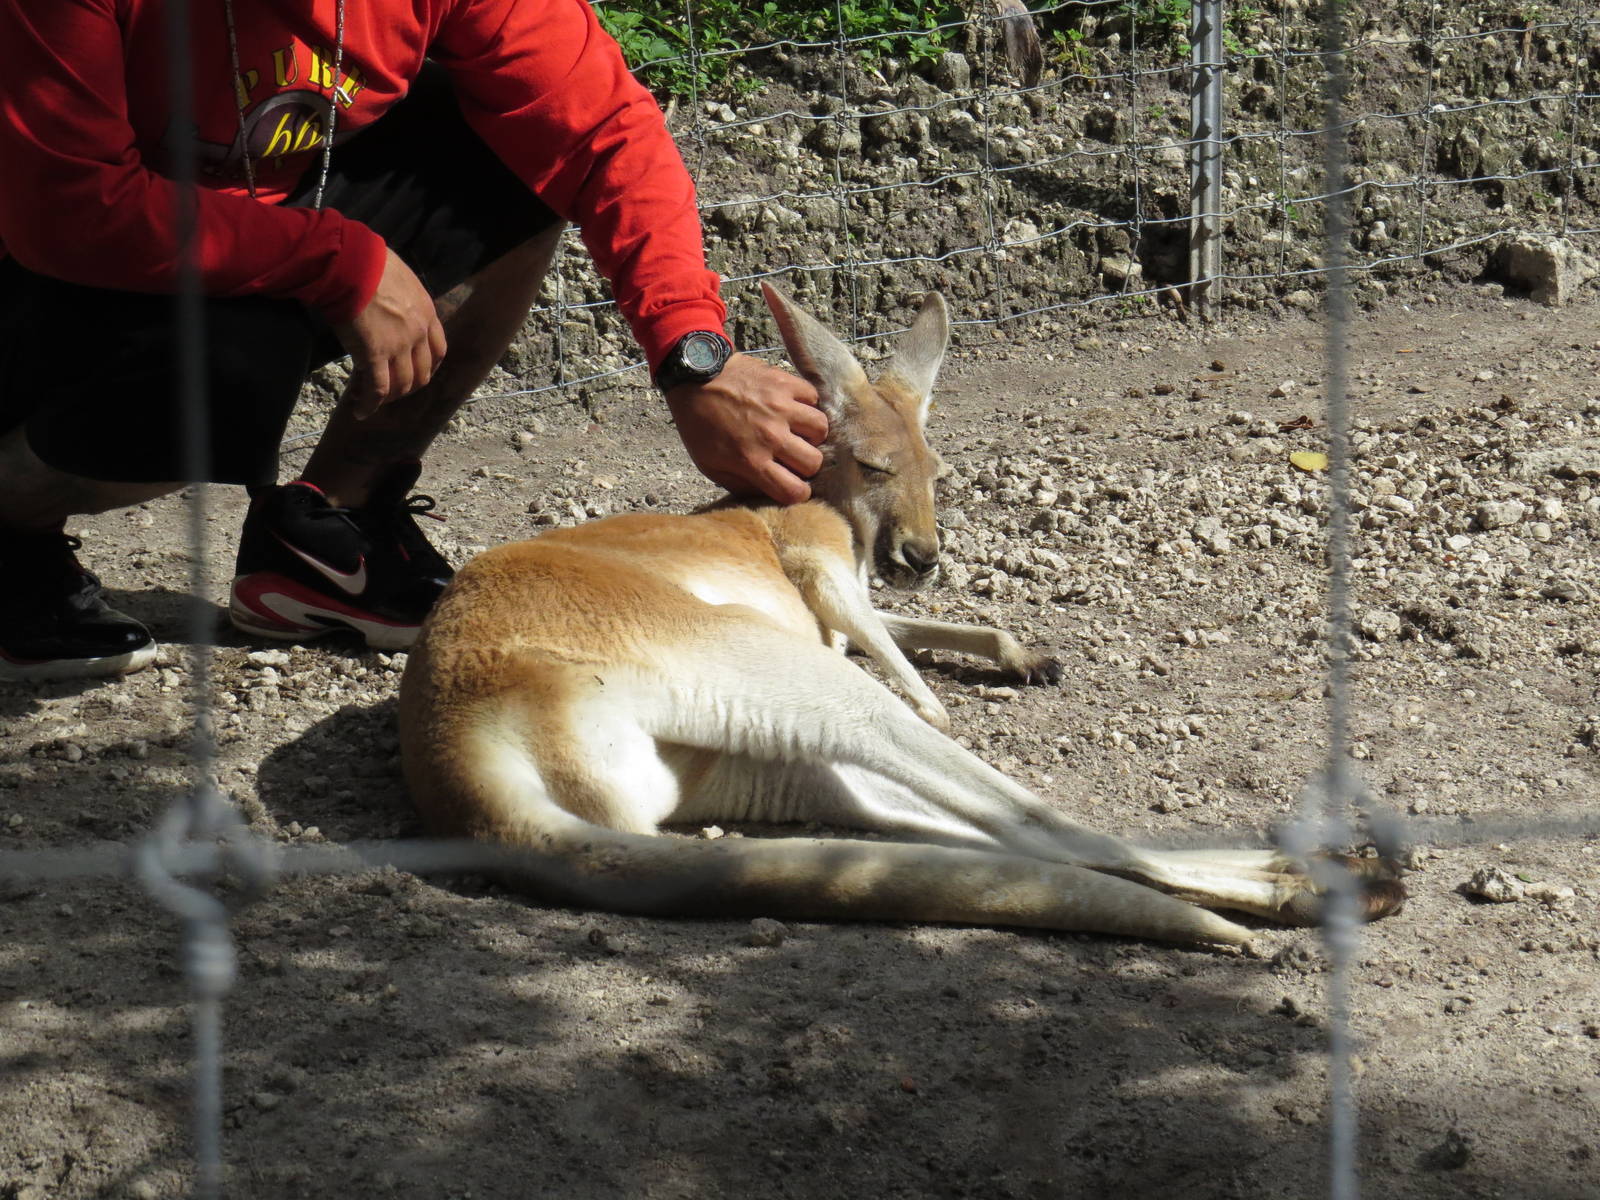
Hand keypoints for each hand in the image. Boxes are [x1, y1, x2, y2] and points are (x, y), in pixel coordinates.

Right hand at [331, 248, 447, 417]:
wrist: (351, 263)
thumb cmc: (369, 262)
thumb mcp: (400, 278)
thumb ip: (402, 297)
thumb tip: (389, 301)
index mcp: (427, 313)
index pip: (438, 351)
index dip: (427, 367)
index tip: (414, 372)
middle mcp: (418, 333)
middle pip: (422, 374)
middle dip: (408, 387)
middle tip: (391, 390)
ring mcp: (398, 346)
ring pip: (402, 385)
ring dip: (388, 397)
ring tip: (371, 399)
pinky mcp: (374, 354)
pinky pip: (377, 388)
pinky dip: (370, 403)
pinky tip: (361, 410)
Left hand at [665, 353, 827, 503]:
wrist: (694, 378)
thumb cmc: (699, 424)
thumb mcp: (710, 466)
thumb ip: (740, 485)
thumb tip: (768, 494)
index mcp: (752, 460)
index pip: (795, 491)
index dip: (798, 493)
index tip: (794, 485)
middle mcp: (771, 436)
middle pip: (814, 462)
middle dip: (806, 464)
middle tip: (794, 456)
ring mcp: (781, 408)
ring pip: (821, 429)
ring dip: (812, 434)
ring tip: (798, 431)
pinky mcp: (785, 383)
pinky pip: (814, 398)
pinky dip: (808, 404)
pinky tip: (794, 408)